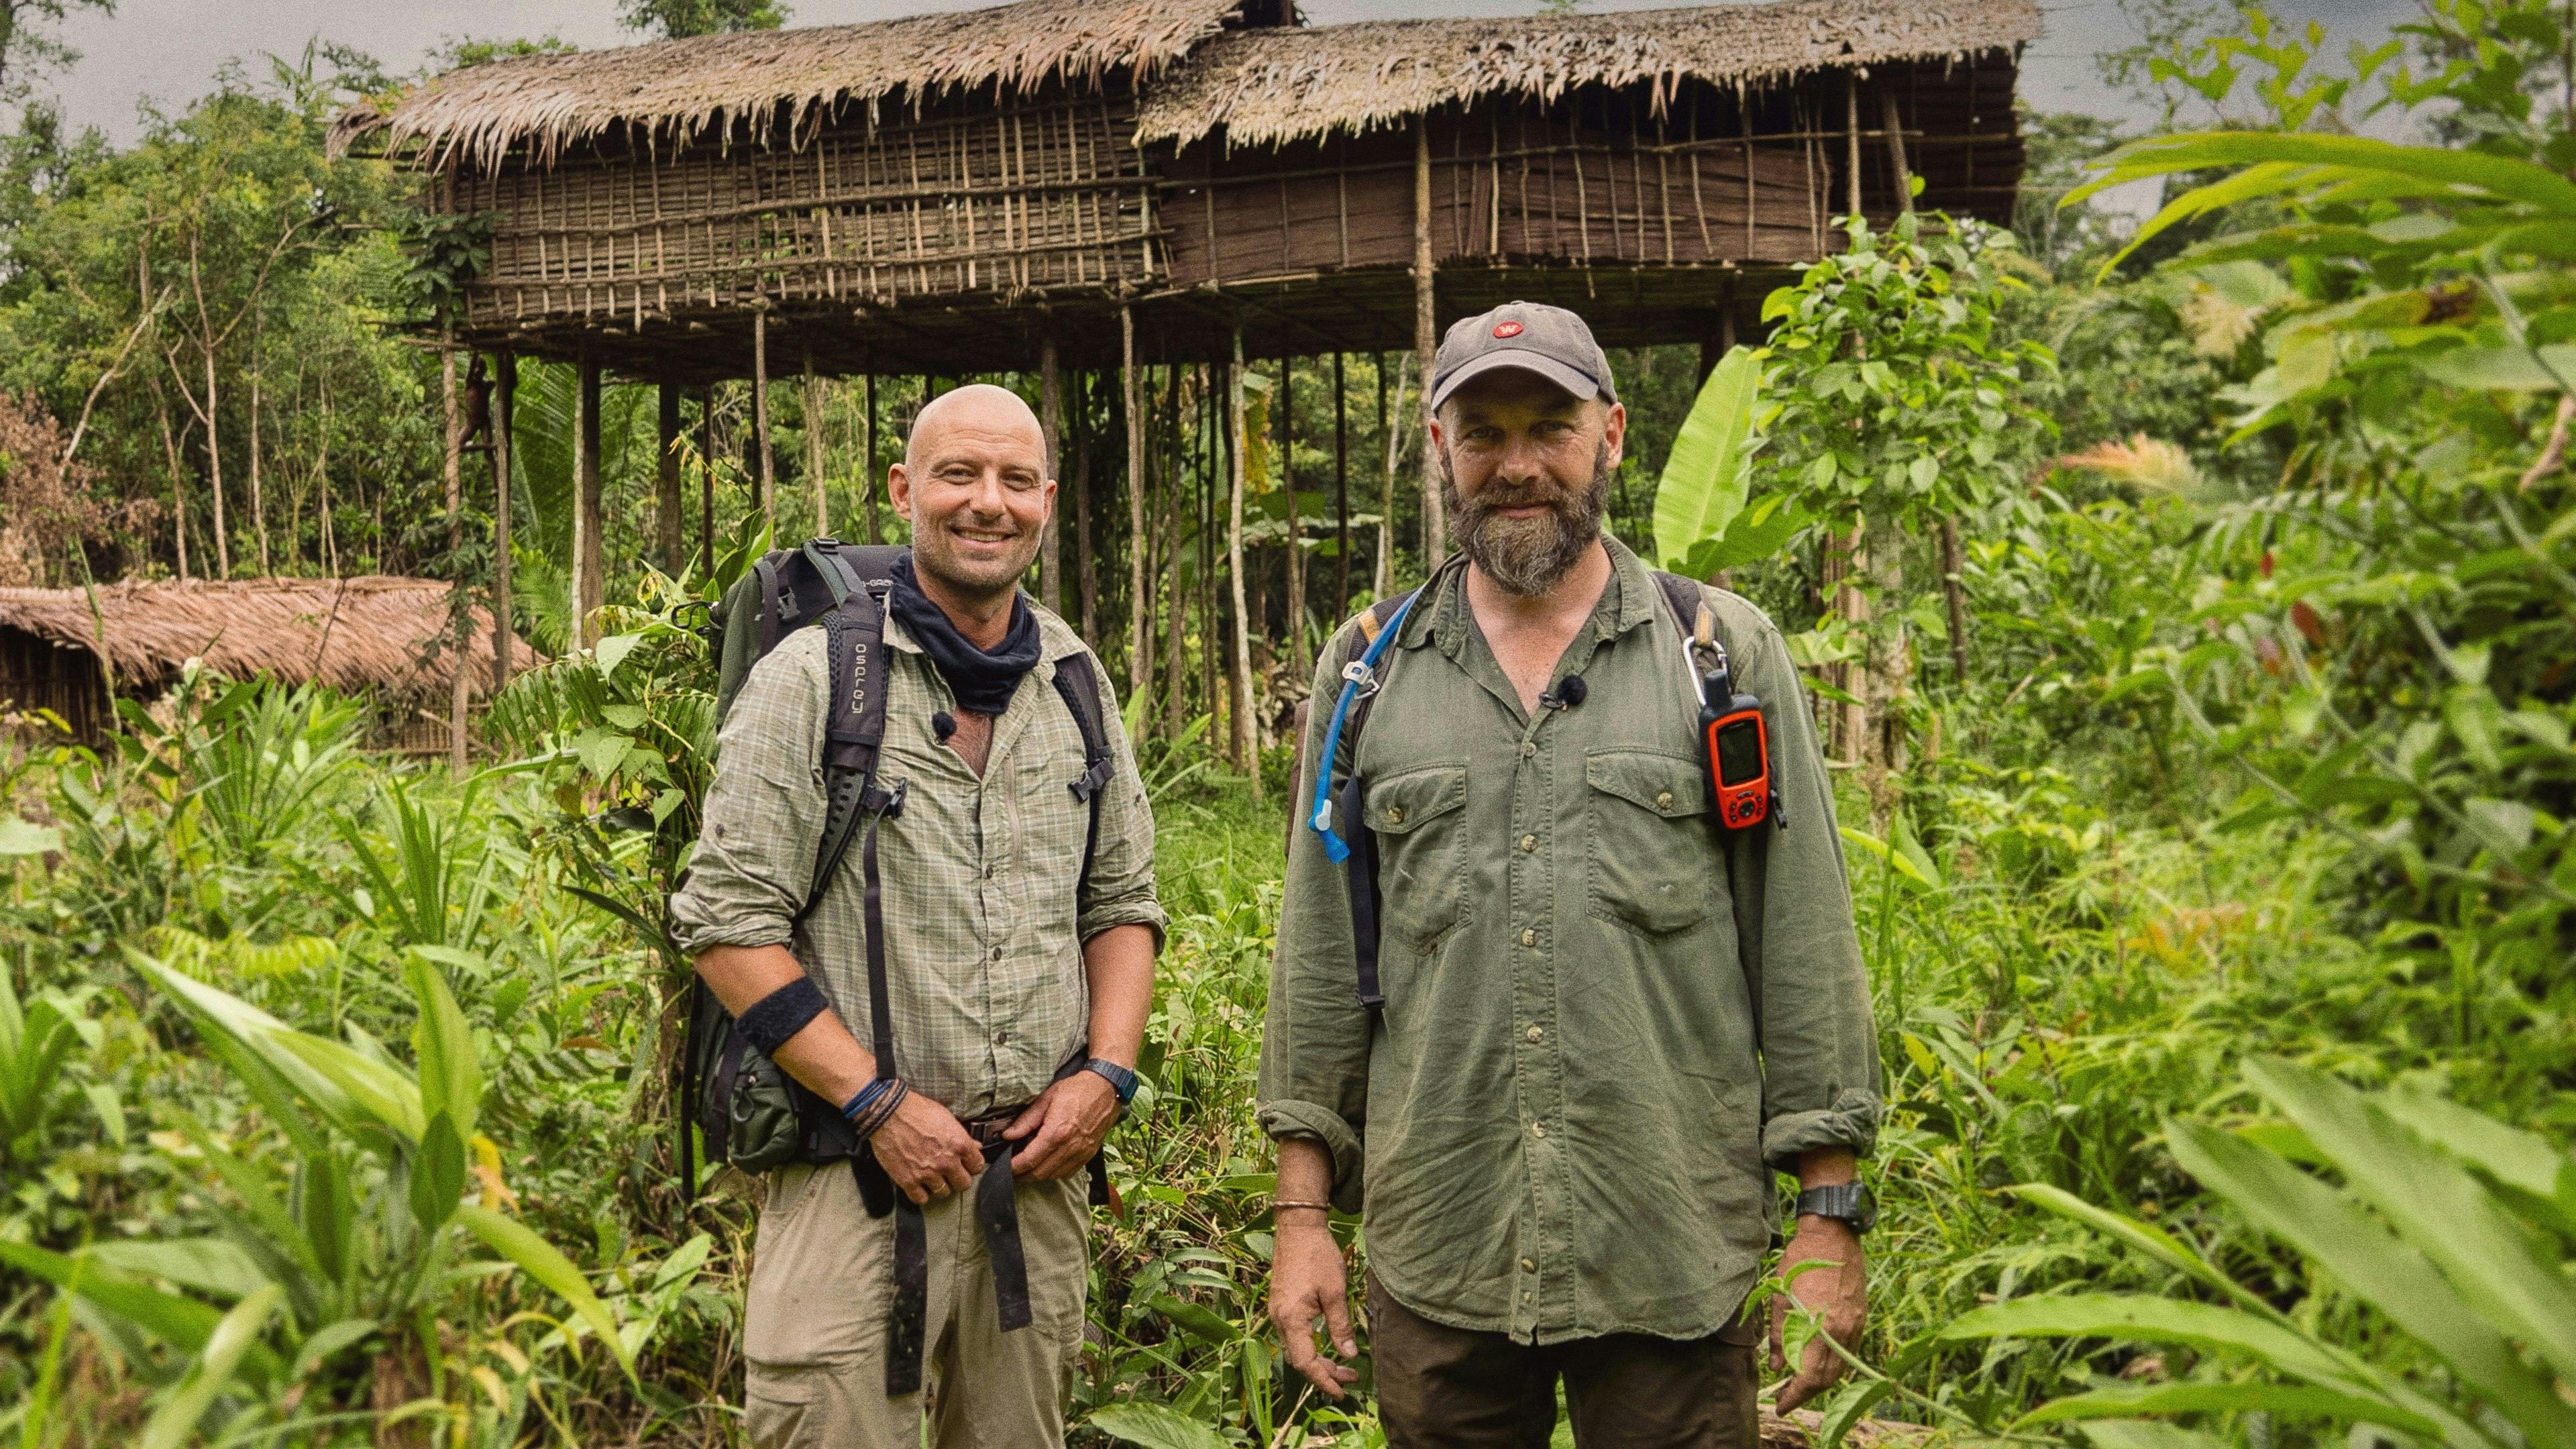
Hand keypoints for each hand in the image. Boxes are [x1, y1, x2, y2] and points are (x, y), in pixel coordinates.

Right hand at [869, 1092, 983, 1204]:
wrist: (887, 1113)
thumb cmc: (916, 1110)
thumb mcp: (946, 1117)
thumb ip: (962, 1136)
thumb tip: (975, 1146)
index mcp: (959, 1145)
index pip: (977, 1166)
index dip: (971, 1165)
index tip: (965, 1164)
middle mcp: (946, 1162)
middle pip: (963, 1184)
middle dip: (958, 1178)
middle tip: (949, 1172)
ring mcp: (928, 1173)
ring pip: (944, 1192)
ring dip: (939, 1185)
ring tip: (931, 1176)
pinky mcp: (908, 1181)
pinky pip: (921, 1199)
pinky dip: (920, 1194)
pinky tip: (918, 1184)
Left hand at [1002, 1071, 1119, 1180]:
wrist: (1106, 1088)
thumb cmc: (1077, 1089)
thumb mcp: (1046, 1098)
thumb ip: (1026, 1120)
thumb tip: (1008, 1135)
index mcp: (1056, 1132)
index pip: (1029, 1160)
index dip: (1013, 1167)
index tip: (1005, 1167)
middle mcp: (1070, 1147)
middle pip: (1040, 1173)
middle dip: (1023, 1175)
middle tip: (1012, 1170)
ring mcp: (1081, 1153)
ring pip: (1054, 1176)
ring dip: (1038, 1176)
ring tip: (1027, 1168)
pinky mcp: (1088, 1154)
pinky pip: (1068, 1173)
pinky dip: (1054, 1173)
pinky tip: (1047, 1165)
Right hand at [1269, 1222, 1360, 1399]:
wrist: (1297, 1227)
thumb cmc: (1317, 1255)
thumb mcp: (1336, 1292)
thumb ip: (1341, 1326)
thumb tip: (1349, 1356)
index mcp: (1291, 1319)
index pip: (1305, 1362)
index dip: (1323, 1380)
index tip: (1342, 1391)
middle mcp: (1279, 1319)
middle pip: (1299, 1359)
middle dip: (1324, 1373)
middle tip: (1351, 1378)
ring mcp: (1277, 1311)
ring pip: (1295, 1348)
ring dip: (1317, 1360)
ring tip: (1343, 1366)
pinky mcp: (1281, 1304)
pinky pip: (1293, 1335)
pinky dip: (1310, 1346)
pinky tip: (1325, 1344)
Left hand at [1768, 1215, 1866, 1411]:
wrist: (1832, 1236)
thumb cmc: (1800, 1263)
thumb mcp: (1780, 1298)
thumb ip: (1779, 1337)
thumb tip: (1776, 1367)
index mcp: (1821, 1328)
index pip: (1809, 1378)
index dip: (1794, 1396)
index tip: (1780, 1405)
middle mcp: (1842, 1331)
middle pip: (1827, 1379)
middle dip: (1806, 1393)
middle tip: (1787, 1398)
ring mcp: (1855, 1325)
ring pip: (1840, 1368)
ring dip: (1821, 1382)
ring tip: (1799, 1383)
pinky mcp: (1860, 1317)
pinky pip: (1848, 1352)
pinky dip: (1833, 1364)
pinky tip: (1818, 1362)